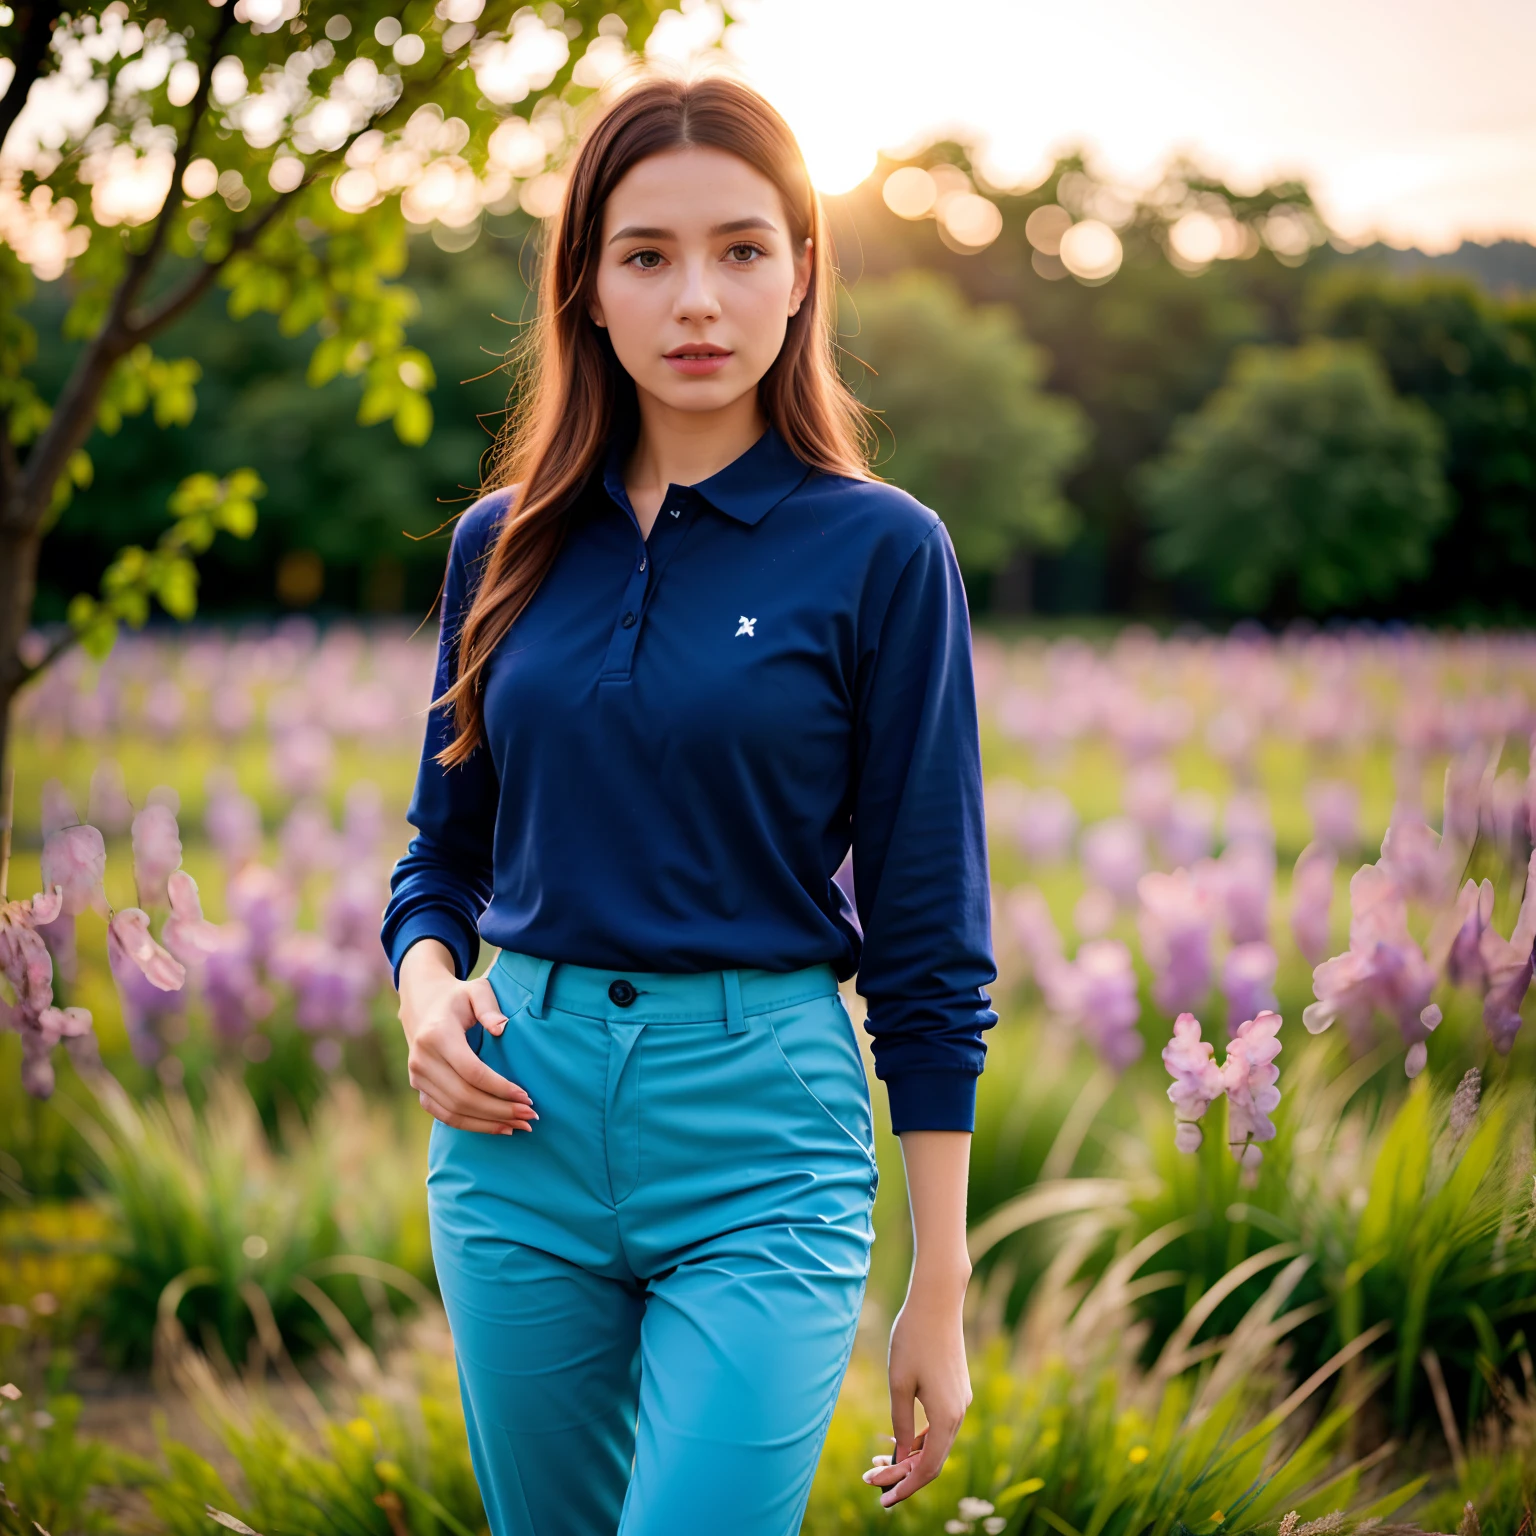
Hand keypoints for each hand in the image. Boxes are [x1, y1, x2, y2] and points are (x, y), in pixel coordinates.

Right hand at [398, 940, 538, 1134]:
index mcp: (437, 1034)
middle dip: (499, 1110)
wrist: (422, 1003)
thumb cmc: (458, 997)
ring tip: (519, 1126)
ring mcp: (417, 1077)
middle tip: (530, 1117)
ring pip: (453, 1111)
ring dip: (488, 1123)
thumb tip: (502, 1029)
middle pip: (463, 1097)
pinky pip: (444, 1115)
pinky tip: (498, 1127)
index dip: (500, 1088)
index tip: (526, 1096)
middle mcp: (422, 1059)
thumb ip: (490, 1007)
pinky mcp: (419, 1088)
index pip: (471, 1071)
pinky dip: (471, 1125)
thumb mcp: (476, 991)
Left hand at [862, 1279, 971, 1507]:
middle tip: (871, 1481)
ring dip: (910, 1457)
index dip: (904, 1487)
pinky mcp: (956, 1389)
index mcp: (947, 1416)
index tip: (882, 1500)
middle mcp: (959, 1413)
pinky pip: (940, 1426)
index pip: (927, 1469)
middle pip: (933, 1460)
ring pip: (937, 1444)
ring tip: (879, 1464)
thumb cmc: (913, 1338)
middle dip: (903, 1475)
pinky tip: (899, 1441)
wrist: (937, 1301)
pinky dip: (920, 1439)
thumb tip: (901, 1458)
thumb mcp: (899, 1384)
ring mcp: (960, 1401)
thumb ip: (901, 1424)